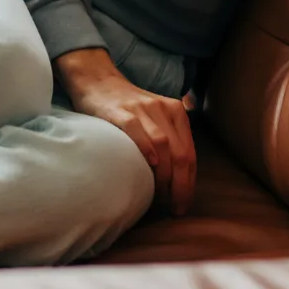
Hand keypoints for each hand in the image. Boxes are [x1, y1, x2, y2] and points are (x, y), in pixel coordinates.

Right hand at [59, 51, 196, 215]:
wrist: (98, 80)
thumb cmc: (128, 107)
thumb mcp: (155, 118)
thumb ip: (168, 140)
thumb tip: (177, 182)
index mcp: (175, 112)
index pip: (190, 154)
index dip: (189, 183)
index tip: (183, 205)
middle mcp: (162, 108)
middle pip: (180, 153)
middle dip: (181, 185)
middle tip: (175, 208)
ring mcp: (141, 109)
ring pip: (163, 145)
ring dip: (164, 176)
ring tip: (159, 197)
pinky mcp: (120, 110)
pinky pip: (136, 129)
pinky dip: (145, 149)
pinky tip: (148, 165)